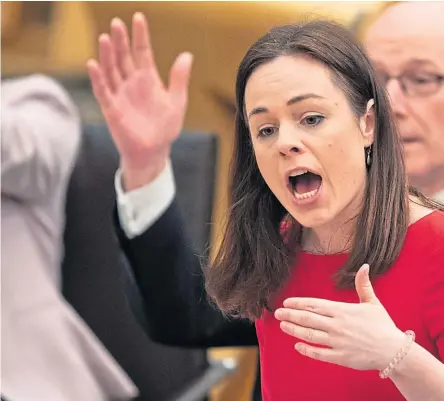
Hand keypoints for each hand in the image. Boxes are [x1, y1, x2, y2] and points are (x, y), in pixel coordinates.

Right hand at [87, 13, 192, 189]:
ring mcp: (120, 94)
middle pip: (124, 57)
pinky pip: (103, 91)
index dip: (140, 35)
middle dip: (121, 41)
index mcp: (148, 79)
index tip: (138, 17)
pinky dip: (98, 79)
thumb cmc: (165, 128)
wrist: (153, 151)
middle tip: (117, 23)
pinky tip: (93, 64)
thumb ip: (179, 80)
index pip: (142, 52)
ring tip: (106, 38)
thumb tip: (187, 55)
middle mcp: (131, 83)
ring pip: (111, 70)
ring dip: (107, 55)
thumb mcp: (177, 102)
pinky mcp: (111, 109)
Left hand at [275, 264, 405, 371]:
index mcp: (342, 310)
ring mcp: (337, 342)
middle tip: (277, 313)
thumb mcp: (372, 302)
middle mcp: (337, 325)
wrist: (394, 351)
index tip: (287, 302)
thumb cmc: (382, 326)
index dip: (299, 303)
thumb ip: (364, 284)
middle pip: (308, 318)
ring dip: (294, 329)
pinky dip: (307, 350)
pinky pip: (319, 353)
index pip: (315, 304)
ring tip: (282, 325)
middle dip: (290, 314)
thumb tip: (365, 266)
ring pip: (310, 335)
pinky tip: (297, 346)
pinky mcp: (340, 357)